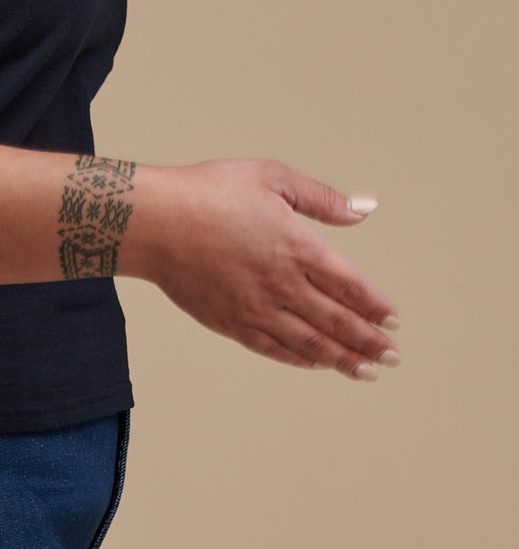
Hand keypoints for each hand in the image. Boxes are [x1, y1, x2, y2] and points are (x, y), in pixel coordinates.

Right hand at [148, 158, 400, 378]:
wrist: (154, 221)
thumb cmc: (209, 191)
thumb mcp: (271, 177)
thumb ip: (321, 197)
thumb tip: (364, 209)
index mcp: (298, 247)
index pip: (350, 286)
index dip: (375, 306)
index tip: (394, 321)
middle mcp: (283, 284)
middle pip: (338, 321)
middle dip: (370, 342)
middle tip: (393, 357)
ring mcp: (256, 308)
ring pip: (310, 342)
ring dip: (343, 359)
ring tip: (367, 372)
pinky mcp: (230, 322)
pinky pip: (274, 348)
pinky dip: (301, 358)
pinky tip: (316, 362)